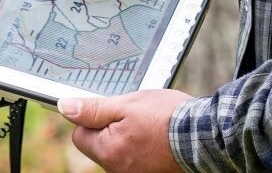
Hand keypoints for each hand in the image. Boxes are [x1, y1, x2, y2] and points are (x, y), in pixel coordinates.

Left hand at [58, 89, 189, 172]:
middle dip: (112, 127)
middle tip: (134, 115)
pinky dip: (143, 146)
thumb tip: (65, 108)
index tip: (111, 109)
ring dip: (129, 136)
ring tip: (151, 126)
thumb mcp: (127, 105)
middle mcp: (118, 170)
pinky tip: (158, 137)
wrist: (206, 137)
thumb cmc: (167, 118)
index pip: (80, 135)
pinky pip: (136, 157)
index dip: (93, 118)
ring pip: (119, 149)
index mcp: (108, 153)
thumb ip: (94, 110)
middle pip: (100, 143)